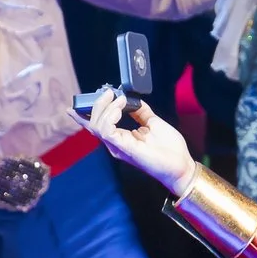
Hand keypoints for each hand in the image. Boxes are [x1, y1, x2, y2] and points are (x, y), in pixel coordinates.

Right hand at [81, 87, 196, 191]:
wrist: (181, 165)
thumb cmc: (169, 149)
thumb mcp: (153, 123)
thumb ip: (141, 112)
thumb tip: (132, 100)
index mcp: (121, 138)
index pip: (96, 126)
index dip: (82, 117)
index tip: (75, 105)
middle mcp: (115, 143)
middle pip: (93, 123)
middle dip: (98, 104)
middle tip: (109, 92)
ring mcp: (118, 147)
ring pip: (97, 125)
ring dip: (106, 108)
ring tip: (120, 99)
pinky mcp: (124, 148)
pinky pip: (107, 130)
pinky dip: (110, 115)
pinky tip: (120, 108)